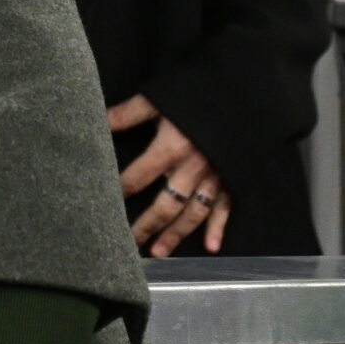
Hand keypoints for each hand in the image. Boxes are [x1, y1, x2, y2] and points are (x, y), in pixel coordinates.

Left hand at [109, 95, 230, 255]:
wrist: (246, 91)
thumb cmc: (198, 92)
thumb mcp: (160, 98)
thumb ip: (128, 113)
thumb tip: (98, 119)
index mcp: (172, 147)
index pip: (138, 176)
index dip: (121, 190)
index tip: (104, 203)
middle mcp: (194, 168)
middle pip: (166, 204)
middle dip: (146, 225)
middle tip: (129, 243)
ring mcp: (216, 176)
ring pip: (193, 212)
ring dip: (176, 233)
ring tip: (158, 251)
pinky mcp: (234, 178)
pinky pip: (226, 207)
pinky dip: (219, 227)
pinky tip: (212, 246)